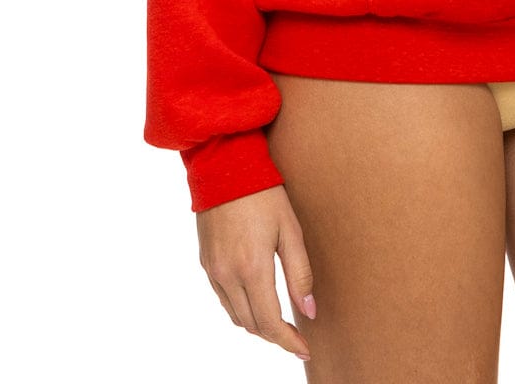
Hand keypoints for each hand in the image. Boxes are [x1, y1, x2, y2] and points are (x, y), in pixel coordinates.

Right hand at [196, 183, 315, 361]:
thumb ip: (300, 274)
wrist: (225, 166)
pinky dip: (241, 308)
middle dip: (275, 335)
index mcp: (251, 268)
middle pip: (252, 325)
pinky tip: (257, 301)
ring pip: (235, 316)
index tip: (305, 348)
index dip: (288, 341)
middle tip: (296, 336)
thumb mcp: (290, 230)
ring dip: (257, 325)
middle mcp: (227, 275)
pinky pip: (223, 299)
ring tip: (280, 322)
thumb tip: (309, 311)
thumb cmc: (264, 193)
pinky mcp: (205, 263)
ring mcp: (213, 270)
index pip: (270, 322)